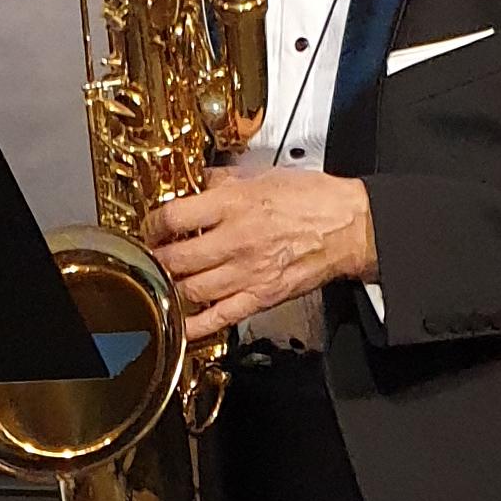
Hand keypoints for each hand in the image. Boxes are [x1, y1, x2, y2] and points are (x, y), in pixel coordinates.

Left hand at [147, 168, 377, 343]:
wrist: (350, 227)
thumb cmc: (314, 200)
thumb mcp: (263, 175)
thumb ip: (225, 181)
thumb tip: (198, 183)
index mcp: (234, 205)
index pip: (174, 217)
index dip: (153, 224)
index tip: (151, 227)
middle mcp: (236, 241)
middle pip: (175, 258)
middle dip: (155, 259)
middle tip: (151, 256)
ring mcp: (247, 274)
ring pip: (190, 290)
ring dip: (170, 288)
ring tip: (164, 282)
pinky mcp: (260, 298)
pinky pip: (219, 317)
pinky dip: (195, 324)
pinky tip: (179, 324)